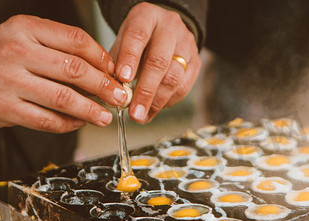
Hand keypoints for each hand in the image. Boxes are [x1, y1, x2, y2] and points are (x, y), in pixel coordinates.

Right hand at [0, 15, 127, 132]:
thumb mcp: (22, 37)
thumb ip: (58, 47)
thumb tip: (102, 69)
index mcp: (26, 29)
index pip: (76, 40)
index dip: (102, 58)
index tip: (115, 71)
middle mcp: (17, 52)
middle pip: (75, 70)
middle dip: (104, 86)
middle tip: (120, 96)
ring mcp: (10, 82)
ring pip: (64, 98)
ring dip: (91, 110)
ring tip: (106, 116)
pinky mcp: (5, 109)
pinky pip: (47, 120)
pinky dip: (68, 124)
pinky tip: (79, 122)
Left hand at [109, 2, 200, 123]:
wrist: (165, 28)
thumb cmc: (138, 38)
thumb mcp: (123, 40)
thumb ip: (116, 62)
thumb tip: (112, 92)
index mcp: (146, 16)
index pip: (138, 36)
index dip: (130, 59)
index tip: (123, 80)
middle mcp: (170, 27)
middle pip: (159, 61)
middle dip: (145, 91)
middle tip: (134, 112)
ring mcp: (187, 44)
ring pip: (174, 77)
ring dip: (157, 102)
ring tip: (142, 116)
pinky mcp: (196, 61)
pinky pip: (184, 87)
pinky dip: (169, 101)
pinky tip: (155, 108)